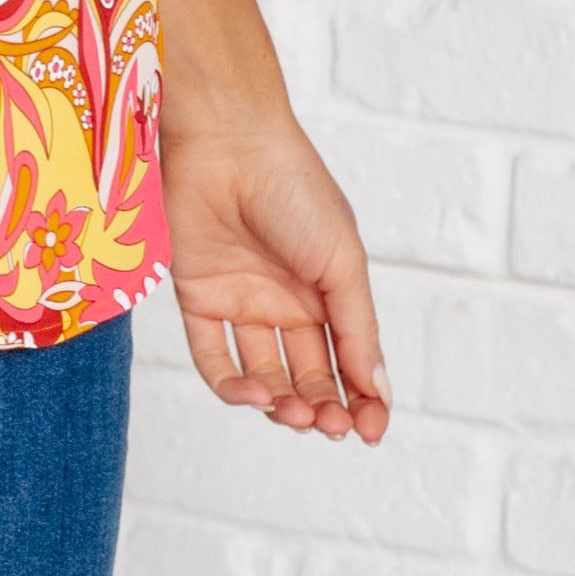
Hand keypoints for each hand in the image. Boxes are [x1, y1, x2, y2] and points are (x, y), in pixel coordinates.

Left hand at [164, 110, 389, 441]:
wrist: (229, 144)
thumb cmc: (295, 190)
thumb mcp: (343, 262)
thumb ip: (357, 329)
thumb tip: (376, 390)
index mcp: (328, 292)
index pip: (347, 361)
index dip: (360, 398)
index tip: (370, 431)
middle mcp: (285, 302)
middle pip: (306, 376)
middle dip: (321, 407)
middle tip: (331, 427)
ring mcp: (241, 302)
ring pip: (262, 375)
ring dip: (280, 403)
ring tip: (295, 413)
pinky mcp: (198, 298)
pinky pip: (212, 356)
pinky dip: (231, 385)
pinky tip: (254, 395)